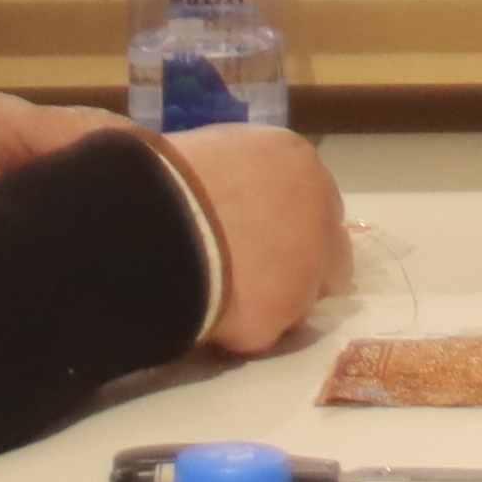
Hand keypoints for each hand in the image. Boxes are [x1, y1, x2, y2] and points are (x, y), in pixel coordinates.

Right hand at [166, 118, 343, 349]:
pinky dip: (242, 328)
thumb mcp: (213, 151)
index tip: (260, 236)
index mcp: (295, 162)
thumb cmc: (167, 173)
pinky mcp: (280, 315)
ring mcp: (306, 268)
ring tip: (221, 297)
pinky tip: (209, 316)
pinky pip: (265, 329)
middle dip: (299, 268)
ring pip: (301, 299)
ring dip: (271, 301)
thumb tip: (228, 189)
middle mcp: (317, 212)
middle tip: (252, 276)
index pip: (316, 201)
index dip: (289, 223)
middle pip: (330, 255)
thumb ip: (241, 174)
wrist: (151, 222)